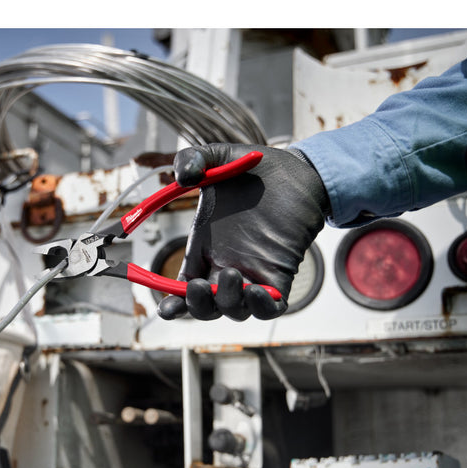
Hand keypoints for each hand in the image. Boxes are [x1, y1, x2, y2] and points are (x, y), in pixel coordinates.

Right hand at [157, 143, 328, 320]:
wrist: (301, 170)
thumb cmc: (259, 168)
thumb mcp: (219, 157)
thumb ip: (193, 158)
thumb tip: (184, 175)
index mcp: (205, 247)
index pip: (184, 286)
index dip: (173, 302)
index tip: (165, 307)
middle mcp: (227, 264)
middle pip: (207, 306)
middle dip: (197, 305)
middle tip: (198, 285)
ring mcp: (254, 272)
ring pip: (234, 310)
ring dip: (227, 302)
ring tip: (230, 275)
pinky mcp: (281, 274)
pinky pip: (271, 307)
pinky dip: (261, 308)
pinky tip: (256, 290)